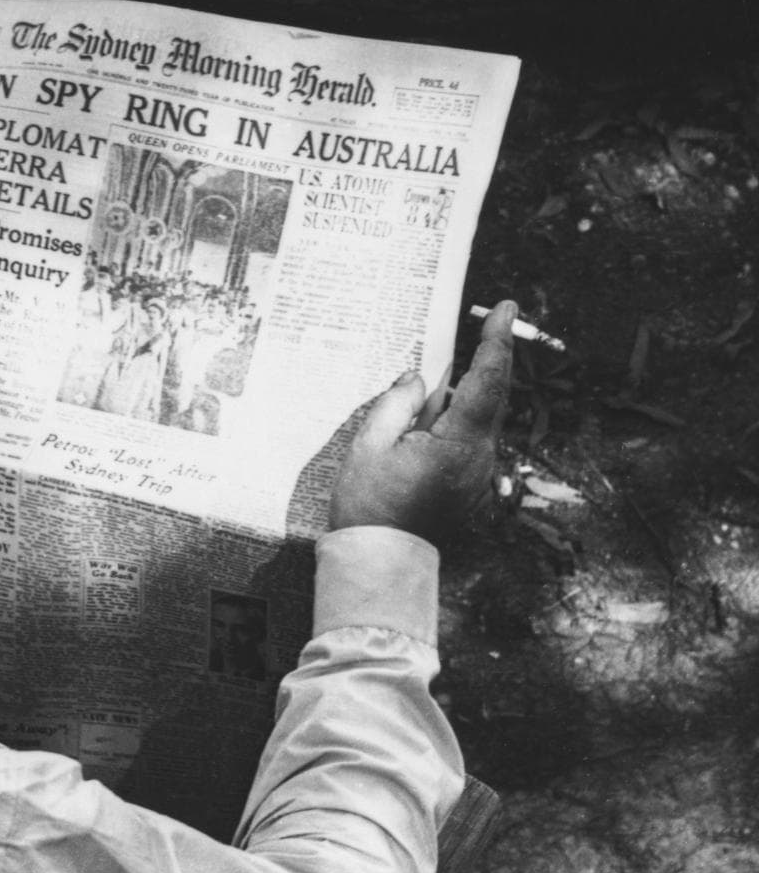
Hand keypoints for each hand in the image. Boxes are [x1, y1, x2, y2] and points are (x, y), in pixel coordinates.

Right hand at [328, 301, 515, 543]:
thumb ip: (396, 404)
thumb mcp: (369, 447)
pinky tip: (426, 426)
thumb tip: (418, 380)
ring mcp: (479, 479)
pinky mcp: (470, 492)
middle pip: (490, 399)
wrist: (379, 565)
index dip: (496, 340)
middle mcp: (481, 460)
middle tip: (481, 325)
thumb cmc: (369, 507)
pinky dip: (454, 426)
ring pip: (479, 423)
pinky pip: (469, 446)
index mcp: (459, 444)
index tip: (504, 307)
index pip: (487, 380)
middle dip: (485, 362)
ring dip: (462, 398)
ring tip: (432, 385)